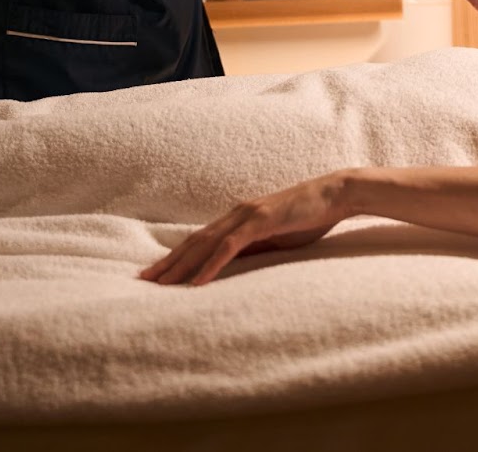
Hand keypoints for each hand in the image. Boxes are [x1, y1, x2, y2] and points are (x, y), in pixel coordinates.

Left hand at [140, 176, 345, 286]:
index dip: (176, 257)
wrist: (335, 194)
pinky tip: (197, 282)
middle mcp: (236, 214)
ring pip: (205, 244)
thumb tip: (237, 267)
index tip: (156, 274)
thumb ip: (256, 248)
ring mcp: (247, 215)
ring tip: (160, 284)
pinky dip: (211, 265)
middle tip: (142, 281)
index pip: (200, 240)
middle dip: (167, 262)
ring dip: (180, 265)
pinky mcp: (261, 221)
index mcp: (239, 218)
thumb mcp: (277, 238)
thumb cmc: (309, 216)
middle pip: (194, 241)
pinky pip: (230, 247)